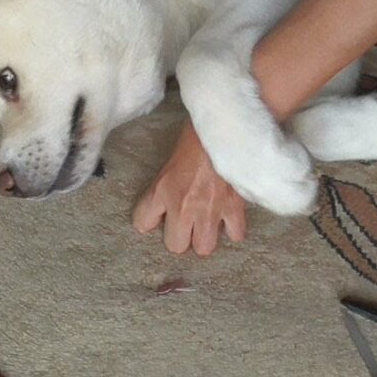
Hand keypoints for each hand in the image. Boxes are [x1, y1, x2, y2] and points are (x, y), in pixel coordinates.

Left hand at [132, 120, 246, 255]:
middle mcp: (183, 207)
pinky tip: (228, 219)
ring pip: (203, 248)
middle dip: (179, 238)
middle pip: (175, 246)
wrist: (224, 128)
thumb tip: (161, 206)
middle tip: (185, 225)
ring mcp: (209, 211)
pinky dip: (232, 229)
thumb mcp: (168, 160)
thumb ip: (162, 188)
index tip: (155, 218)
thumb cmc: (195, 137)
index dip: (148, 221)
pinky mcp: (234, 208)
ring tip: (206, 225)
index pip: (142, 223)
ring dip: (204, 237)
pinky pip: (234, 235)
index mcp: (162, 191)